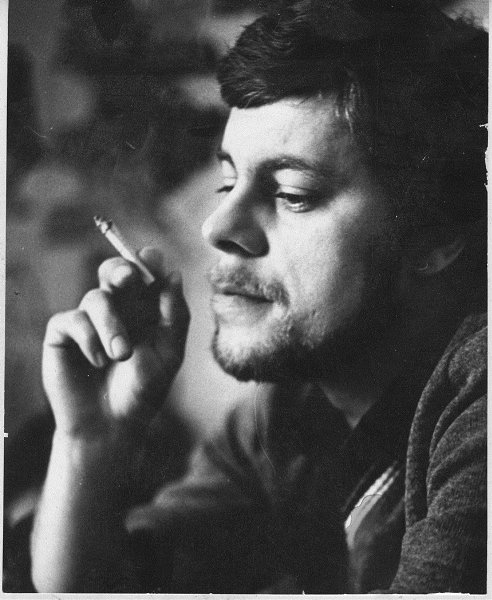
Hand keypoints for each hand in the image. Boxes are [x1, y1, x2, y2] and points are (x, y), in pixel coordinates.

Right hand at [42, 248, 189, 437]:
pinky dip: (89, 338)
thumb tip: (174, 274)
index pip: (146, 273)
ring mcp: (89, 319)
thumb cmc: (144, 390)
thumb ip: (174, 315)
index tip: (152, 258)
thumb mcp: (169, 353)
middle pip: (115, 271)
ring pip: (97, 297)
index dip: (148, 261)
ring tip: (121, 355)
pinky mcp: (64, 334)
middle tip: (129, 279)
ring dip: (112, 324)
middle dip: (122, 269)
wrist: (112, 426)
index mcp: (145, 308)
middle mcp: (117, 308)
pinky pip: (73, 319)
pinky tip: (98, 361)